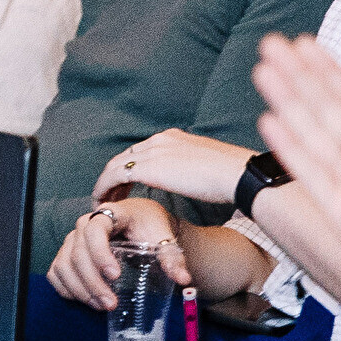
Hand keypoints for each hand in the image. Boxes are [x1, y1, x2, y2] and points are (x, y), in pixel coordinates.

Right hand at [47, 195, 187, 310]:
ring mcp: (72, 239)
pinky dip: (66, 288)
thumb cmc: (150, 226)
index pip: (93, 231)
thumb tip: (183, 279)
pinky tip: (84, 299)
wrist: (141, 223)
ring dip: (80, 290)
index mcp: (109, 214)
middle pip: (77, 253)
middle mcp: (84, 224)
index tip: (115, 275)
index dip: (100, 254)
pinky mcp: (66, 253)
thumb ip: (173, 257)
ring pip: (64, 265)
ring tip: (102, 305)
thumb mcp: (164, 237)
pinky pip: (56, 272)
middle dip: (92, 282)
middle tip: (110, 302)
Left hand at [94, 129, 253, 209]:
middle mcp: (159, 140)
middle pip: (125, 158)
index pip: (142, 152)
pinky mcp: (147, 167)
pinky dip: (104, 188)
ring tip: (104, 202)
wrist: (238, 174)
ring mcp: (152, 151)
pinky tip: (103, 202)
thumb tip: (190, 178)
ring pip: (116, 166)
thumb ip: (189, 168)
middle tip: (111, 196)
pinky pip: (113, 176)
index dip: (130, 169)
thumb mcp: (205, 165)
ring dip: (106, 184)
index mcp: (174, 137)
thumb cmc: (230, 176)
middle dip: (115, 177)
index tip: (127, 186)